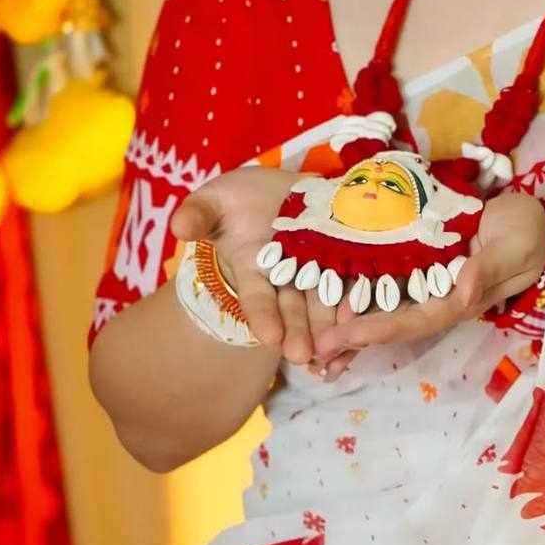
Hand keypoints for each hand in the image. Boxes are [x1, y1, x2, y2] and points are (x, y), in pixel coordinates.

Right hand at [170, 167, 358, 376]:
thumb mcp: (215, 200)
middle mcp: (285, 278)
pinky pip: (353, 282)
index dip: (263, 317)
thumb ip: (198, 214)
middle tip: (305, 356)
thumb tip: (178, 226)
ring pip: (324, 302)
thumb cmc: (240, 199)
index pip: (257, 299)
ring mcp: (316, 270)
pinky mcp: (343, 257)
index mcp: (253, 269)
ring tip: (336, 348)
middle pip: (294, 309)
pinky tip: (366, 318)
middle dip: (298, 333)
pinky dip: (359, 301)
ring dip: (329, 327)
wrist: (281, 188)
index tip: (268, 338)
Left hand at [310, 190, 544, 359]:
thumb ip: (489, 268)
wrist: (535, 218)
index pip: (416, 321)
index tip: (345, 336)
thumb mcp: (515, 247)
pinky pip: (390, 281)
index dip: (380, 329)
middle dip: (355, 336)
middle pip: (393, 322)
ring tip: (313, 331)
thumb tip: (463, 292)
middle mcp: (441, 298)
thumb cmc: (526, 233)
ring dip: (353, 321)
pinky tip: (333, 293)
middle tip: (314, 348)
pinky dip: (363, 291)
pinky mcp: (425, 263)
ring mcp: (432, 283)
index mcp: (461, 301)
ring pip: (387, 307)